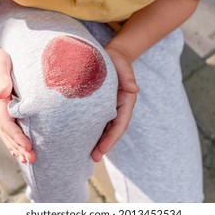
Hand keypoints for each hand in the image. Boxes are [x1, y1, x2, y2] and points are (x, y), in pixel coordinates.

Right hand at [0, 47, 35, 162]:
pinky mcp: (0, 108)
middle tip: (32, 160)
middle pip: (7, 133)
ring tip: (27, 160)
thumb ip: (1, 79)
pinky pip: (6, 128)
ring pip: (6, 133)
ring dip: (16, 147)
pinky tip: (18, 149)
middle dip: (19, 148)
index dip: (17, 137)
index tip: (28, 147)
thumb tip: (2, 94)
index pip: (7, 123)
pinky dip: (12, 140)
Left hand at [91, 47, 138, 161]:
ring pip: (104, 128)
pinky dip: (90, 130)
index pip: (120, 124)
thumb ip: (128, 76)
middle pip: (112, 130)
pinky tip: (80, 138)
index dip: (111, 138)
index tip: (102, 150)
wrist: (111, 56)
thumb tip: (134, 89)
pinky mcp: (100, 106)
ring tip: (85, 154)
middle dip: (104, 145)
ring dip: (97, 141)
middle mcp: (118, 108)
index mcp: (126, 101)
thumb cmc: (117, 60)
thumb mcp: (123, 65)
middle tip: (93, 158)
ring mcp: (109, 108)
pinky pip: (96, 121)